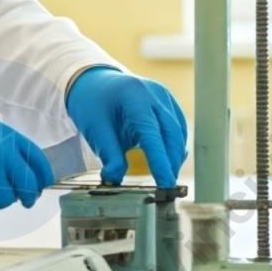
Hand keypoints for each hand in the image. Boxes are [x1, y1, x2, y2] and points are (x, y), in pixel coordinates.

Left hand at [67, 67, 187, 186]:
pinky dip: (174, 146)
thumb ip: (109, 155)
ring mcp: (164, 96)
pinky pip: (178, 127)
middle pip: (171, 134)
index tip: (165, 184)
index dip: (161, 161)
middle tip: (167, 188)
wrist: (94, 82)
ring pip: (178, 132)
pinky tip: (168, 160)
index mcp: (134, 98)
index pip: (152, 135)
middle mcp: (154, 95)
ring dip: (174, 156)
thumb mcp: (95, 130)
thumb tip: (115, 180)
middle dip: (171, 163)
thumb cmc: (93, 104)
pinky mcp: (168, 102)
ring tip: (165, 177)